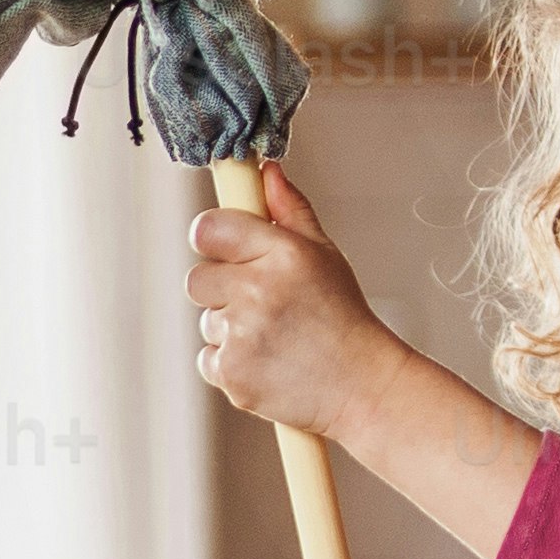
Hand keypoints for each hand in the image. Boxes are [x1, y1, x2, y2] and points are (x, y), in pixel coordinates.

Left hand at [183, 165, 401, 441]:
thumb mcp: (326, 255)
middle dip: (222, 289)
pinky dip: (232, 363)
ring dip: (231, 328)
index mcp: (282, 254)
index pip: (207, 229)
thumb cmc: (344, 318)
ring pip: (207, 321)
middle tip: (262, 303)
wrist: (362, 387)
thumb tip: (265, 171)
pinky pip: (209, 358)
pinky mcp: (232, 373)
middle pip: (197, 278)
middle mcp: (258, 290)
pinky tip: (268, 362)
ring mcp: (242, 334)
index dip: (213, 239)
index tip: (226, 249)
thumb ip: (290, 211)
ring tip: (276, 337)